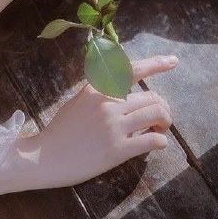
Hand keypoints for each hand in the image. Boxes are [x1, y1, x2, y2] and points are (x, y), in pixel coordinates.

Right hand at [32, 55, 176, 188]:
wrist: (44, 158)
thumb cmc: (60, 132)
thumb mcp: (77, 102)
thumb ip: (99, 95)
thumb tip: (122, 94)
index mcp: (97, 90)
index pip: (131, 71)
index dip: (156, 64)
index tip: (173, 61)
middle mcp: (107, 104)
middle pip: (152, 97)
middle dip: (163, 108)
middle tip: (159, 119)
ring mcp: (113, 126)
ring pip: (157, 114)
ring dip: (165, 122)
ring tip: (159, 129)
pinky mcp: (118, 149)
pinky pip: (153, 140)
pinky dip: (161, 141)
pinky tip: (155, 144)